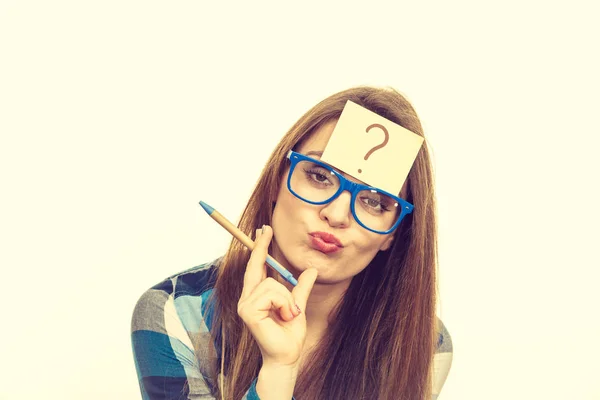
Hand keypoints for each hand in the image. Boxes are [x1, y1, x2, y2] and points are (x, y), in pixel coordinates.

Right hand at [237, 225, 317, 366]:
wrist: (287, 356)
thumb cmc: (289, 335)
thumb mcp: (298, 305)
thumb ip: (302, 288)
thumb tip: (311, 270)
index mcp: (256, 297)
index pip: (256, 268)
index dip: (259, 249)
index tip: (263, 231)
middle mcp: (247, 298)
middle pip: (256, 267)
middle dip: (260, 247)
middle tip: (266, 228)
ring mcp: (245, 305)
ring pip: (271, 284)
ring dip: (287, 299)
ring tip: (288, 314)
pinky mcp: (248, 311)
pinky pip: (271, 294)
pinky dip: (284, 304)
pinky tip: (284, 316)